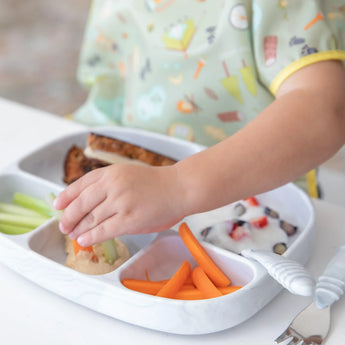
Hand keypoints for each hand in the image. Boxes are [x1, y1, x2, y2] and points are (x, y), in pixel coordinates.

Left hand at [53, 163, 185, 245]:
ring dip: (78, 228)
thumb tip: (90, 203)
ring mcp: (121, 202)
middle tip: (63, 225)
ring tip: (72, 234)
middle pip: (82, 203)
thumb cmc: (157, 183)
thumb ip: (110, 184)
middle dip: (69, 216)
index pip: (81, 184)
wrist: (179, 187)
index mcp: (111, 172)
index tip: (57, 205)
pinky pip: (104, 230)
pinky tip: (84, 240)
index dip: (66, 196)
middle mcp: (113, 184)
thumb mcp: (129, 174)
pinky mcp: (129, 219)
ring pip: (91, 218)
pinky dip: (91, 236)